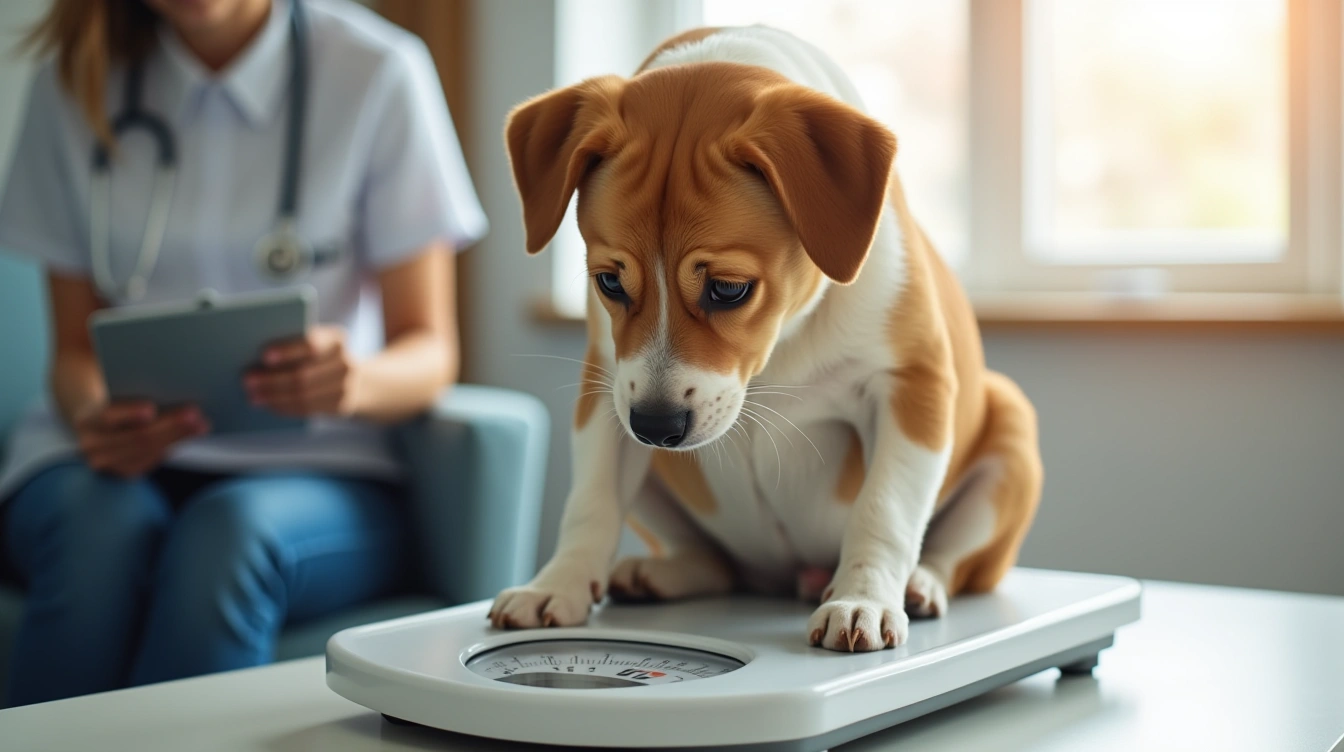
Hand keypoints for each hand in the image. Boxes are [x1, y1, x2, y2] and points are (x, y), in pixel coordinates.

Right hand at [75, 401, 208, 478]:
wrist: (96, 422)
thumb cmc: (114, 398)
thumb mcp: (116, 392)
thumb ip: (135, 390)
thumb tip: (173, 385)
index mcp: (86, 420)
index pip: (108, 417)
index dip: (130, 414)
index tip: (150, 409)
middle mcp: (92, 445)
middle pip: (136, 437)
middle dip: (169, 425)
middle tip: (194, 414)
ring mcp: (107, 463)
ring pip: (148, 450)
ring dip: (178, 437)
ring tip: (201, 424)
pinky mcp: (125, 472)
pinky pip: (153, 459)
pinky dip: (174, 445)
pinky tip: (192, 435)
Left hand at [245, 326, 359, 416]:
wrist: (358, 380)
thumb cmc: (323, 356)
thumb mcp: (317, 343)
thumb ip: (294, 343)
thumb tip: (254, 355)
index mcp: (336, 339)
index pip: (312, 344)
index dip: (287, 351)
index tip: (264, 356)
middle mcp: (345, 362)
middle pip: (303, 374)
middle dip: (272, 379)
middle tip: (247, 380)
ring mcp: (345, 386)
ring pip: (303, 395)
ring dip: (274, 396)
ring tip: (253, 395)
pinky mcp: (339, 405)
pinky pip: (307, 408)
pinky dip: (284, 407)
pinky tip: (269, 404)